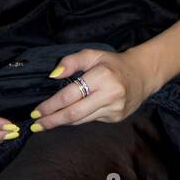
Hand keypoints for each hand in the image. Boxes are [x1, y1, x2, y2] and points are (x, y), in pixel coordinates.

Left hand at [30, 48, 156, 129]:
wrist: (142, 74)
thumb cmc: (113, 64)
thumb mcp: (93, 55)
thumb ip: (71, 61)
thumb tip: (53, 75)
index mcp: (102, 76)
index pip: (70, 95)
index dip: (50, 105)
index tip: (36, 112)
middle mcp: (110, 94)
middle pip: (74, 113)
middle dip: (52, 120)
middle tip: (36, 125)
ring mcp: (114, 108)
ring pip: (81, 120)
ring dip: (62, 122)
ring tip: (46, 124)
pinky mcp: (116, 117)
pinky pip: (90, 121)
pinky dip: (77, 119)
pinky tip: (68, 118)